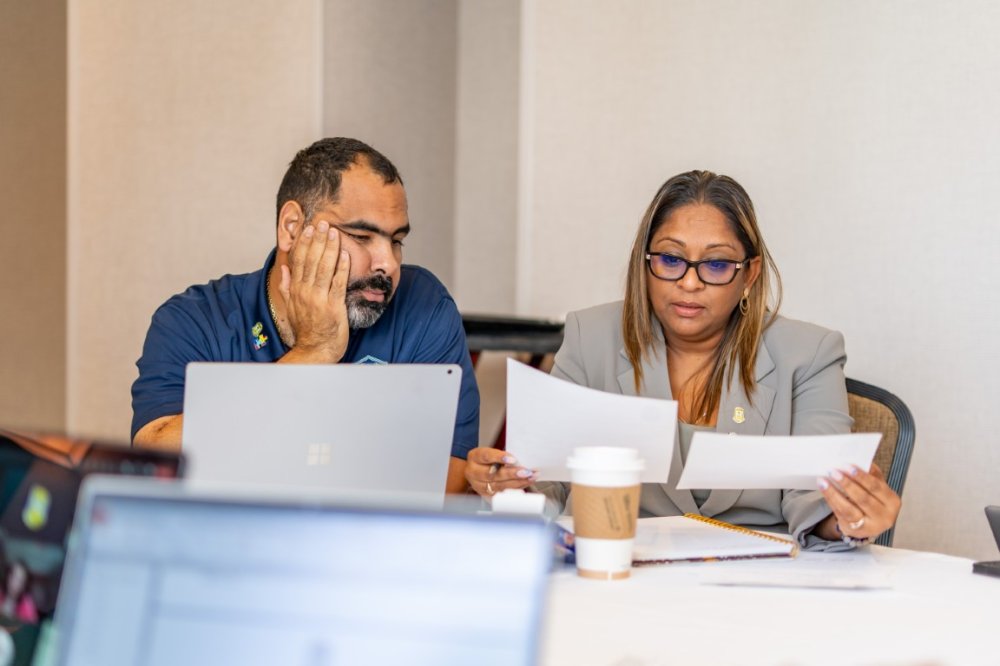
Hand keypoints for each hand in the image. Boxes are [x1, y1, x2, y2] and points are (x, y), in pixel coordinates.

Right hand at [279, 221, 350, 362]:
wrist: (315, 350)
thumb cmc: (306, 330)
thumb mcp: (291, 307)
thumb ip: (287, 287)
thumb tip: (285, 269)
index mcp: (295, 290)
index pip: (299, 261)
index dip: (304, 243)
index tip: (309, 229)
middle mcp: (305, 292)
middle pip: (311, 260)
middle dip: (318, 240)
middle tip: (324, 223)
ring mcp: (319, 299)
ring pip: (324, 268)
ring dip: (330, 249)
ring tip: (334, 233)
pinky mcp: (333, 306)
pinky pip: (338, 283)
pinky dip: (342, 268)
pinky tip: (345, 255)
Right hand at [464, 447, 537, 497]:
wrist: (476, 471)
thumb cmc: (487, 459)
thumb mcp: (491, 453)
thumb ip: (502, 456)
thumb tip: (519, 461)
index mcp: (475, 457)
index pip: (486, 456)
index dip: (500, 458)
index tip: (513, 459)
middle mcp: (474, 472)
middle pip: (493, 475)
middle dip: (511, 474)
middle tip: (526, 472)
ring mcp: (479, 486)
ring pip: (499, 486)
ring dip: (517, 482)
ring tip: (530, 478)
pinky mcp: (486, 495)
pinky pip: (502, 493)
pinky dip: (516, 488)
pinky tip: (525, 484)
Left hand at [817, 463, 900, 539]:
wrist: (869, 523)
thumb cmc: (873, 499)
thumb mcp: (878, 488)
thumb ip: (872, 474)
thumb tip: (861, 460)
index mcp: (892, 502)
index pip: (877, 487)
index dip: (862, 477)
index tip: (848, 466)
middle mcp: (884, 517)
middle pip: (863, 499)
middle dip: (847, 484)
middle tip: (833, 471)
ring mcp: (869, 527)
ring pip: (849, 509)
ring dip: (834, 493)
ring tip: (823, 480)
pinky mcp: (854, 531)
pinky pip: (840, 514)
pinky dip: (831, 500)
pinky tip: (824, 489)